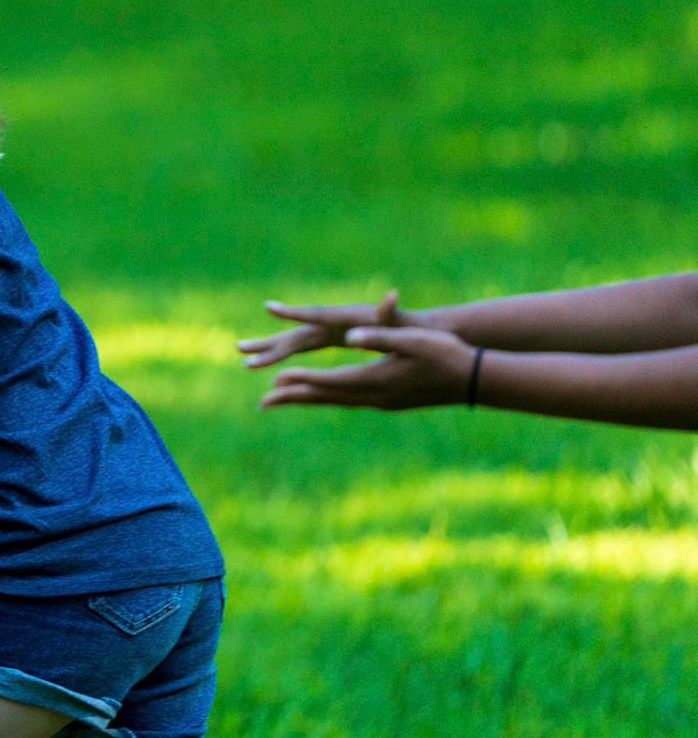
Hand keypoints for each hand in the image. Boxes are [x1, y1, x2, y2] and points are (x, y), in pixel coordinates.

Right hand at [237, 289, 404, 368]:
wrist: (413, 329)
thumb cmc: (407, 330)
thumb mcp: (398, 323)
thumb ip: (391, 312)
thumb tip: (392, 297)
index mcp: (343, 318)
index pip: (314, 315)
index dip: (292, 312)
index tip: (268, 307)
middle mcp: (330, 322)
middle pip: (295, 333)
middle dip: (268, 342)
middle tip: (241, 349)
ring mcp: (327, 329)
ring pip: (292, 340)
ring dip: (267, 348)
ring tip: (240, 352)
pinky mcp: (328, 337)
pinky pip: (299, 346)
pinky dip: (281, 352)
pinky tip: (264, 360)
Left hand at [260, 325, 475, 410]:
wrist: (474, 380)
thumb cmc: (445, 353)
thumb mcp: (412, 340)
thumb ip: (379, 336)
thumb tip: (351, 335)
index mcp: (378, 380)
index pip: (332, 381)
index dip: (303, 380)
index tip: (276, 380)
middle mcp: (376, 396)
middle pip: (327, 398)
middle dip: (294, 398)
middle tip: (263, 402)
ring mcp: (382, 402)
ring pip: (336, 402)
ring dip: (307, 400)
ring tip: (281, 401)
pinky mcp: (388, 402)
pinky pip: (348, 402)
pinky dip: (328, 399)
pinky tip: (322, 397)